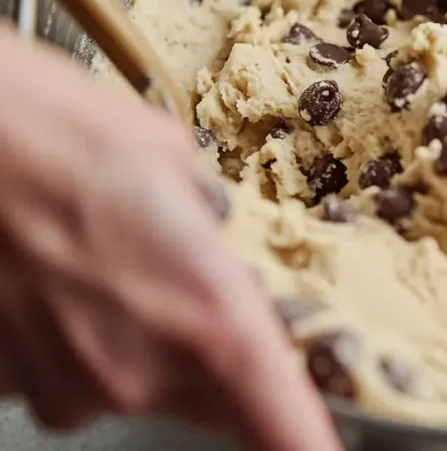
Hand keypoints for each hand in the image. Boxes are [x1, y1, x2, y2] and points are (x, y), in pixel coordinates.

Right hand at [0, 25, 342, 450]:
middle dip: (223, 359)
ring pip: (143, 384)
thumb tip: (219, 237)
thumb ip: (214, 223)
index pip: (284, 422)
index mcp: (209, 315)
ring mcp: (74, 384)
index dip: (309, 442)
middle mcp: (143, 369)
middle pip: (218, 399)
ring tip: (113, 264)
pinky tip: (68, 278)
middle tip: (195, 289)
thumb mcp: (175, 162)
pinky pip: (79, 375)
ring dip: (145, 342)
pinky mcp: (19, 384)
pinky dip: (85, 339)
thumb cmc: (55, 134)